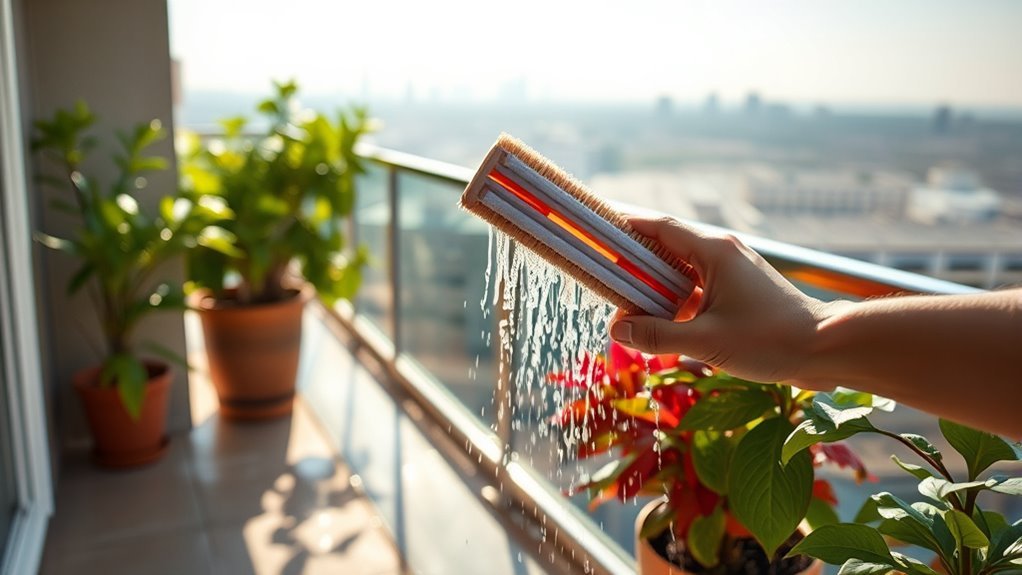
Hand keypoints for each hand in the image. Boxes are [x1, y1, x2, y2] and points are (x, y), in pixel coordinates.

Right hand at [609, 216, 843, 386]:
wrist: (826, 349)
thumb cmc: (770, 340)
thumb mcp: (705, 342)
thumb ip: (656, 335)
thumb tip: (617, 331)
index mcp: (713, 251)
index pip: (657, 226)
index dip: (624, 227)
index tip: (597, 233)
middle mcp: (721, 253)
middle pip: (665, 248)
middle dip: (633, 265)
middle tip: (603, 280)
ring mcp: (732, 271)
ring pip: (680, 272)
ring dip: (654, 289)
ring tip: (626, 309)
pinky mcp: (739, 292)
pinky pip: (696, 289)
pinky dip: (675, 303)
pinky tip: (661, 326)